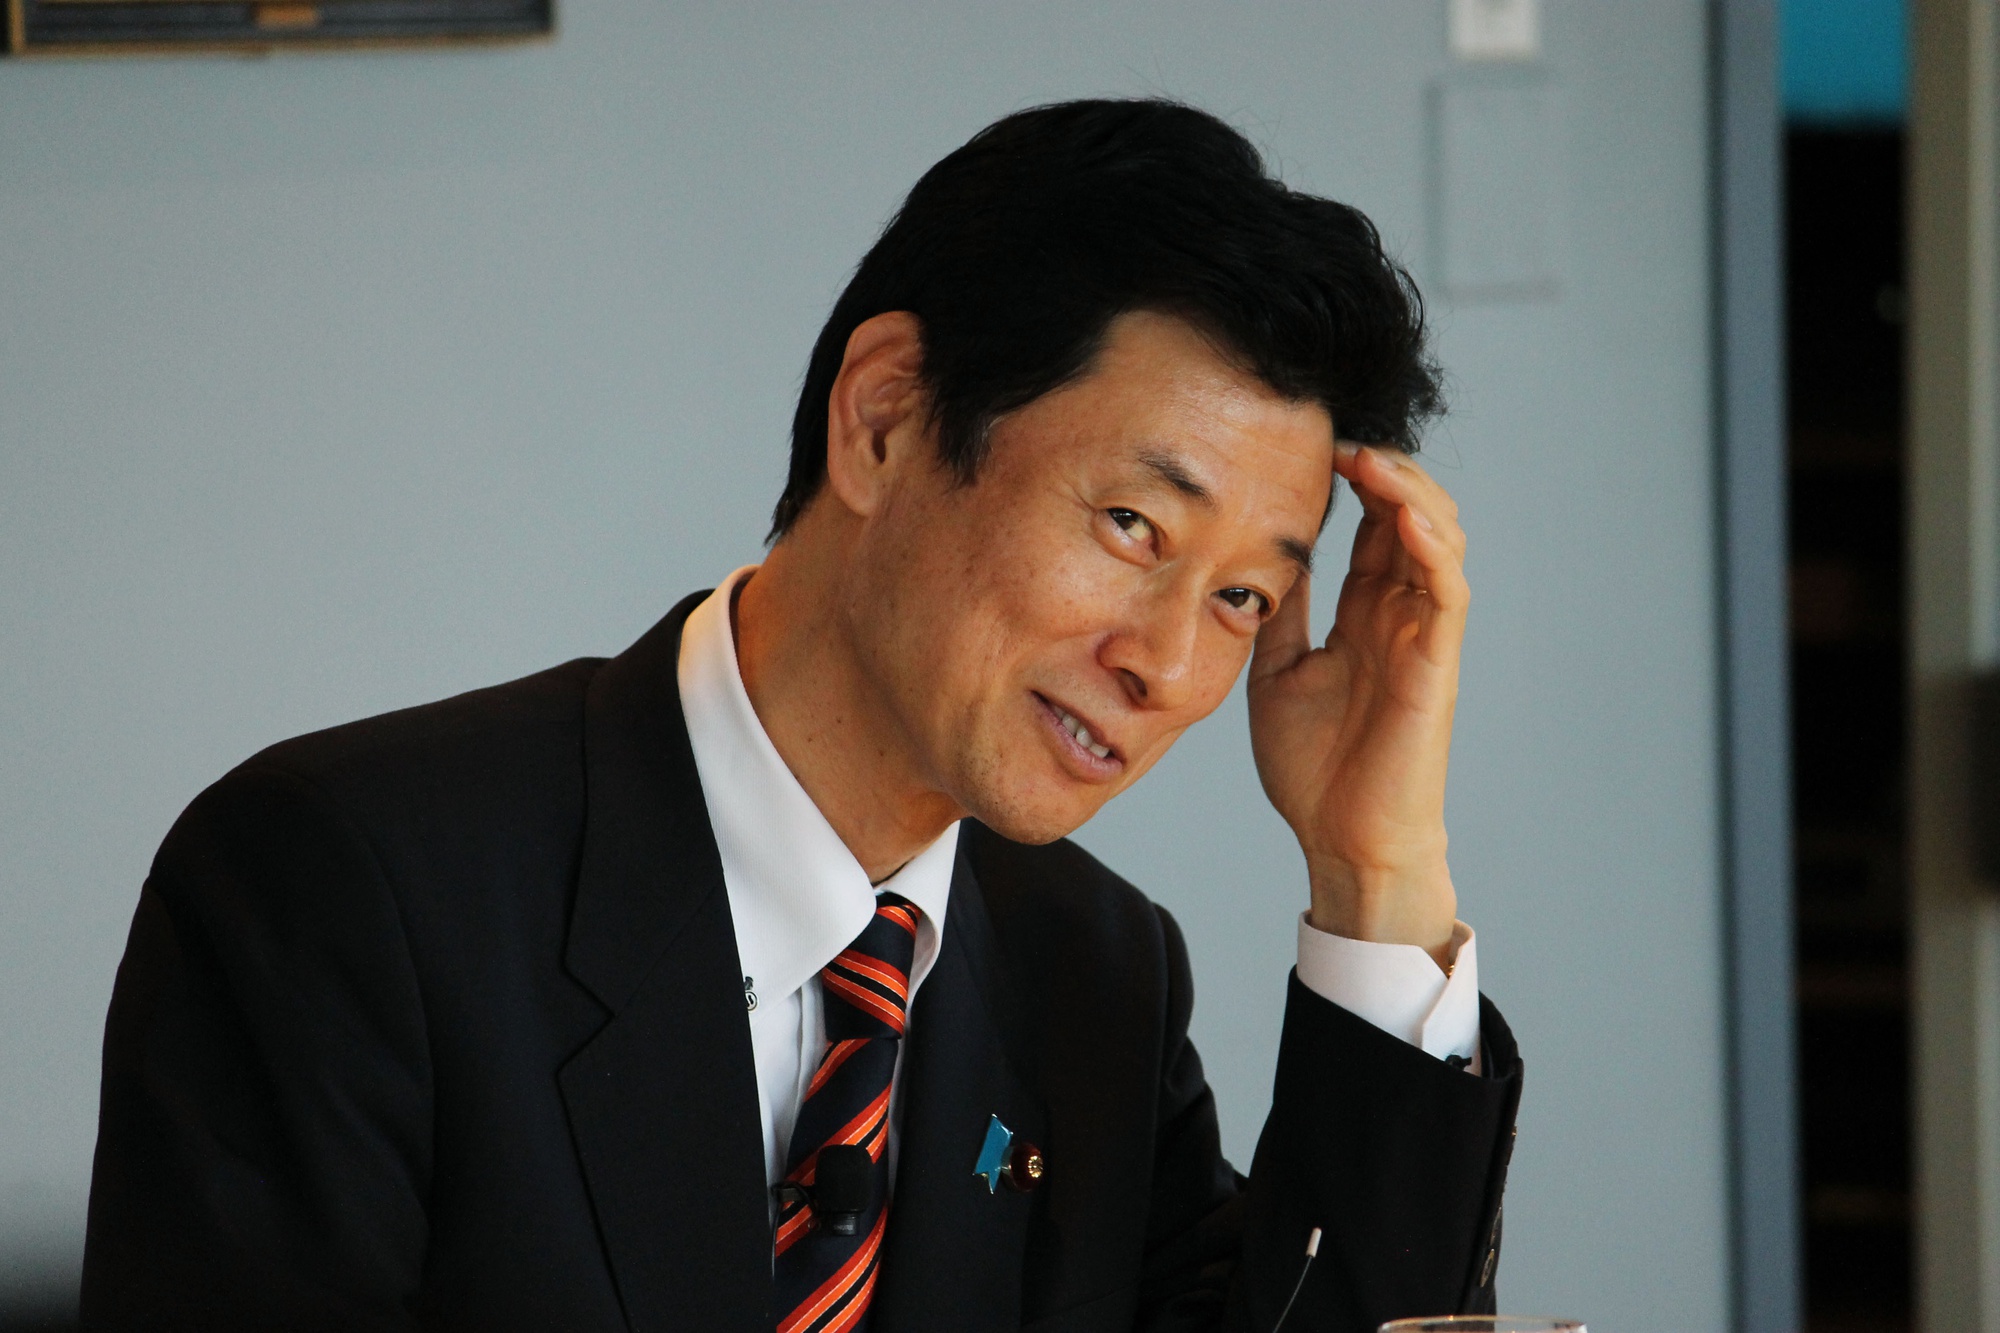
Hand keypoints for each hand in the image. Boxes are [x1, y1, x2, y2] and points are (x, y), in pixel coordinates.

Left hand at [1248, 444, 1466, 967]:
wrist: (1341, 840)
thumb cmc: (1315, 769)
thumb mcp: (1278, 671)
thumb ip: (1282, 614)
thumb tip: (1260, 556)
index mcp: (1365, 614)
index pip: (1371, 525)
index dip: (1353, 479)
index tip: (1309, 442)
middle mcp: (1401, 614)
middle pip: (1410, 514)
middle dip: (1382, 467)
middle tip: (1336, 436)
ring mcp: (1423, 635)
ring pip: (1437, 537)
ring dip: (1409, 490)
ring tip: (1367, 457)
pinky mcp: (1436, 662)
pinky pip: (1446, 589)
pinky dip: (1432, 544)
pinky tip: (1403, 512)